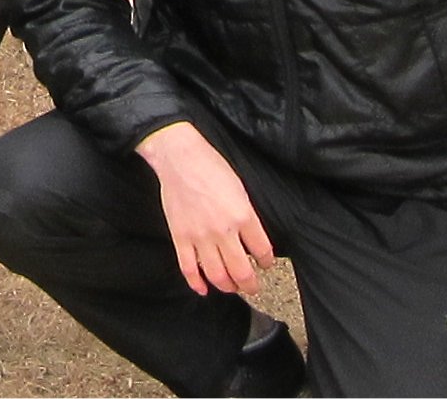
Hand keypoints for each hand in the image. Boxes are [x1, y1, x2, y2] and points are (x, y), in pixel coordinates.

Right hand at [136, 123, 272, 296]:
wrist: (180, 158)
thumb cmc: (211, 167)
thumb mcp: (240, 189)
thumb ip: (247, 217)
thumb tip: (251, 239)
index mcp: (242, 216)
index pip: (262, 252)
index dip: (267, 262)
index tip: (265, 264)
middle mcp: (223, 231)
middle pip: (241, 272)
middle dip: (250, 285)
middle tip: (252, 287)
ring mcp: (199, 236)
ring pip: (217, 276)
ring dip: (227, 287)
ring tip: (232, 287)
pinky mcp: (180, 237)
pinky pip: (188, 268)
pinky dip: (196, 283)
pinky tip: (203, 288)